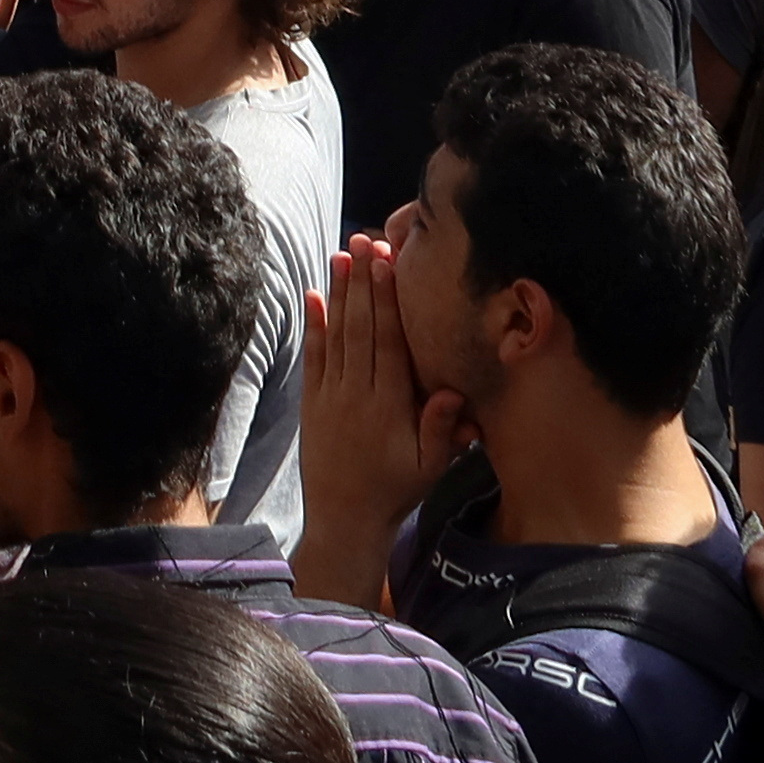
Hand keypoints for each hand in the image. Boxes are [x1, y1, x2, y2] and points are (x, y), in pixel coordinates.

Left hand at [297, 235, 471, 562]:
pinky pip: (314, 358)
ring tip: (341, 255)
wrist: (345, 520)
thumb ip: (442, 430)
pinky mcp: (312, 404)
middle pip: (361, 328)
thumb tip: (452, 391)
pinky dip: (314, 326)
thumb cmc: (395, 491)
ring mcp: (331, 396)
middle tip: (363, 242)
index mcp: (389, 405)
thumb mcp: (429, 467)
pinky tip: (315, 296)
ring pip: (336, 335)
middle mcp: (357, 394)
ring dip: (340, 294)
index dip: (388, 302)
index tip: (387, 266)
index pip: (388, 343)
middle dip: (363, 283)